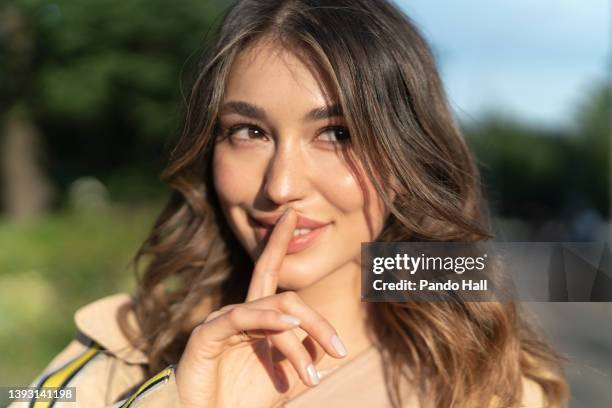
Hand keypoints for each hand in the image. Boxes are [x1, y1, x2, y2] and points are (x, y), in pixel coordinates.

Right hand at [174, 208, 347, 407]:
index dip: (279, 240)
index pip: (270, 269)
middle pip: (284, 295)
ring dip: (299, 341)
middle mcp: (239, 312)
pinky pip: (242, 316)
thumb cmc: (243, 401)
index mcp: (256, 317)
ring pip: (272, 310)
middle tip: (340, 351)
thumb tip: (323, 343)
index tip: (294, 215)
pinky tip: (289, 325)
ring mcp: (222, 320)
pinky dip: (269, 319)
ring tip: (312, 375)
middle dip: (317, 320)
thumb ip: (305, 356)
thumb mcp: (286, 378)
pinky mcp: (207, 333)